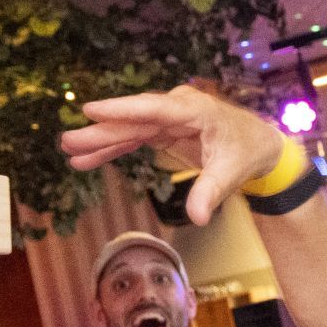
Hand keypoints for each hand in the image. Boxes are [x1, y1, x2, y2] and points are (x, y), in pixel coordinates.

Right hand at [60, 84, 283, 225]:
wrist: (258, 143)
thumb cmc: (246, 151)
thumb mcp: (231, 172)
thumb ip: (211, 192)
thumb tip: (198, 217)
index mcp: (194, 110)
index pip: (153, 109)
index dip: (122, 110)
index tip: (91, 110)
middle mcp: (177, 109)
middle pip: (134, 120)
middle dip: (101, 131)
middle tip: (68, 141)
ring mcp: (168, 118)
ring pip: (129, 130)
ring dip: (101, 141)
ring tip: (70, 152)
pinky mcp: (163, 130)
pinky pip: (134, 139)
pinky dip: (113, 149)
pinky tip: (88, 159)